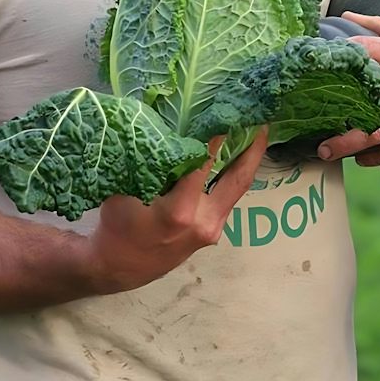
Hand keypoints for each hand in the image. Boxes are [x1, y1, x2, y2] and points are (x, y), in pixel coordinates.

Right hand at [89, 128, 267, 293]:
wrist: (119, 267)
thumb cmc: (117, 225)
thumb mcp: (124, 190)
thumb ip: (146, 163)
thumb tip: (160, 125)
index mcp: (179, 211)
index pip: (203, 165)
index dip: (216, 138)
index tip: (227, 113)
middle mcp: (203, 221)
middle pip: (239, 178)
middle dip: (254, 148)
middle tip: (262, 120)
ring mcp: (212, 229)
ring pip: (238, 189)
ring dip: (248, 161)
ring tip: (256, 133)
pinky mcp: (214, 232)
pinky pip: (228, 199)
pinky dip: (232, 176)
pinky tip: (236, 158)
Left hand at [314, 11, 379, 164]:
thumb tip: (347, 16)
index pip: (363, 51)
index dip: (334, 57)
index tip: (310, 66)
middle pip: (363, 94)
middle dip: (333, 104)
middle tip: (307, 114)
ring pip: (373, 130)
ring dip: (345, 143)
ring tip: (324, 149)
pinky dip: (371, 157)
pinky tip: (358, 157)